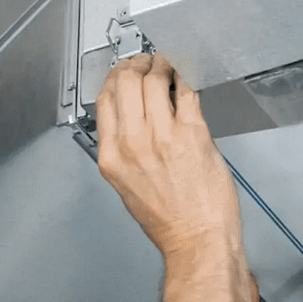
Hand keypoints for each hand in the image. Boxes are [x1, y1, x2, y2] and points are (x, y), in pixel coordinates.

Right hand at [93, 54, 242, 257]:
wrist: (197, 240)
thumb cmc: (168, 221)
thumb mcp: (127, 186)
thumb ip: (124, 150)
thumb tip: (131, 119)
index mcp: (112, 157)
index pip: (104, 100)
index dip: (114, 78)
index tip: (123, 72)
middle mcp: (134, 144)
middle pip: (125, 82)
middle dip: (136, 64)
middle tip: (146, 62)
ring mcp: (164, 136)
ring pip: (155, 81)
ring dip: (162, 67)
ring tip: (167, 67)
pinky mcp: (194, 134)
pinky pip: (186, 94)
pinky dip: (185, 82)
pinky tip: (185, 84)